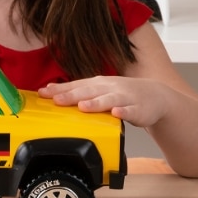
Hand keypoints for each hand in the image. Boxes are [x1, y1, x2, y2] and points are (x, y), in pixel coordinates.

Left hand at [39, 76, 169, 127]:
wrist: (156, 96)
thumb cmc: (122, 93)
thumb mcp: (99, 89)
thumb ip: (78, 91)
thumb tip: (52, 91)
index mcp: (97, 84)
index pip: (75, 86)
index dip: (58, 90)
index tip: (42, 93)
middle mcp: (108, 88)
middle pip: (88, 92)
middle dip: (71, 96)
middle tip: (56, 100)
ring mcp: (124, 98)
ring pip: (108, 100)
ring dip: (95, 103)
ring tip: (83, 107)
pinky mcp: (138, 109)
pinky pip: (130, 111)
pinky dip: (124, 112)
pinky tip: (117, 114)